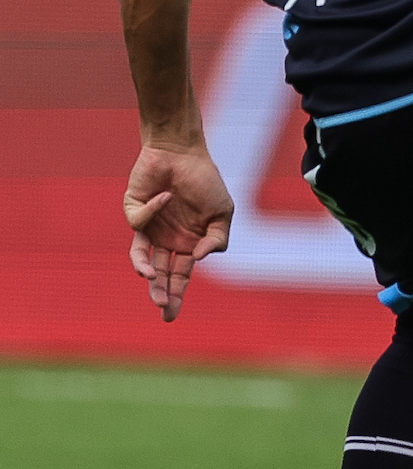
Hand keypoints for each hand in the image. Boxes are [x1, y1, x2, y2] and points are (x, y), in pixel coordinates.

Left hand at [125, 144, 233, 321]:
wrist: (181, 152)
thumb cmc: (205, 181)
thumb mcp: (222, 212)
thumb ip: (218, 238)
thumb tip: (197, 259)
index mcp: (188, 244)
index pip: (180, 276)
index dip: (175, 296)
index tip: (169, 315)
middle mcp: (166, 240)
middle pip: (160, 274)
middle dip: (160, 292)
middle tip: (161, 307)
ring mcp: (148, 228)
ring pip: (142, 258)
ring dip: (145, 271)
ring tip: (149, 276)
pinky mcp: (133, 212)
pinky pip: (138, 221)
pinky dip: (152, 210)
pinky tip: (166, 196)